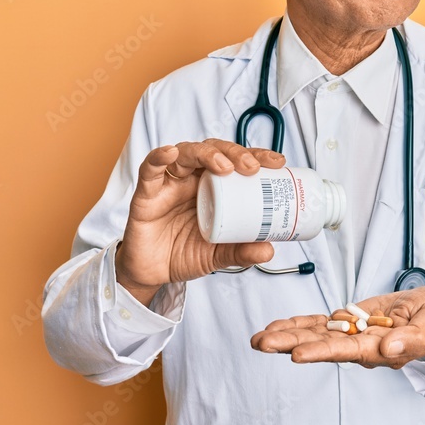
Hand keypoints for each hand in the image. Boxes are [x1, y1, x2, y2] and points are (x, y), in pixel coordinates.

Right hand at [114, 139, 285, 303]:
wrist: (153, 273)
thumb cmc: (184, 254)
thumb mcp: (218, 254)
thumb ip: (240, 252)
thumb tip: (269, 250)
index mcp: (214, 187)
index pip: (237, 162)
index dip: (257, 156)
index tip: (278, 163)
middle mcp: (193, 178)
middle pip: (214, 150)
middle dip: (235, 153)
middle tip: (252, 167)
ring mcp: (170, 183)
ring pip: (187, 152)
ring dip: (206, 154)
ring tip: (223, 166)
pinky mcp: (147, 193)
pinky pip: (150, 169)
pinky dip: (158, 158)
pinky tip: (170, 153)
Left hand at [249, 287, 424, 368]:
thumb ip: (410, 341)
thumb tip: (387, 350)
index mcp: (378, 350)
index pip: (344, 351)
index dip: (320, 351)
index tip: (296, 354)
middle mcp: (359, 345)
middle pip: (320, 344)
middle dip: (290, 343)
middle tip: (262, 343)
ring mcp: (352, 334)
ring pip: (315, 334)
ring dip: (287, 334)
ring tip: (260, 337)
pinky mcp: (349, 321)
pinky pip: (320, 324)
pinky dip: (299, 323)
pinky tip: (279, 326)